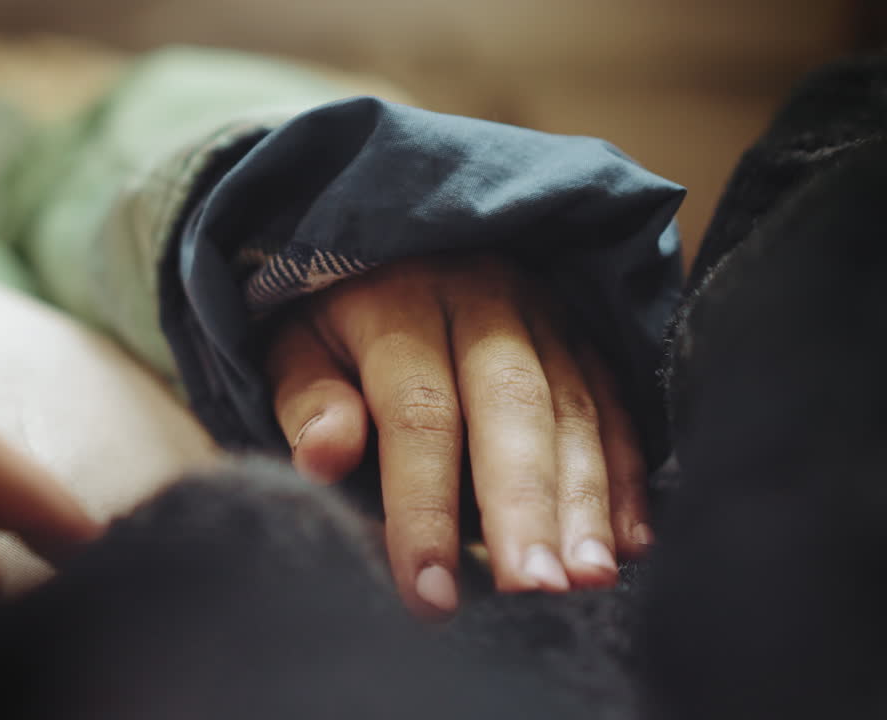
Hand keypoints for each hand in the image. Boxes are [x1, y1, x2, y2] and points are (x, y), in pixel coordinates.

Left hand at [267, 254, 651, 618]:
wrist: (388, 247)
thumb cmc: (331, 323)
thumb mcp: (294, 348)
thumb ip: (308, 401)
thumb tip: (324, 457)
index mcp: (399, 306)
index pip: (418, 413)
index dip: (424, 506)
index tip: (430, 591)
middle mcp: (482, 300)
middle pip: (512, 405)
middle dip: (525, 504)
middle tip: (535, 587)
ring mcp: (543, 315)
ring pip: (574, 408)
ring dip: (587, 499)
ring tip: (589, 577)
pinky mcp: (583, 335)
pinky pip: (615, 403)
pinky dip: (627, 475)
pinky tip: (630, 542)